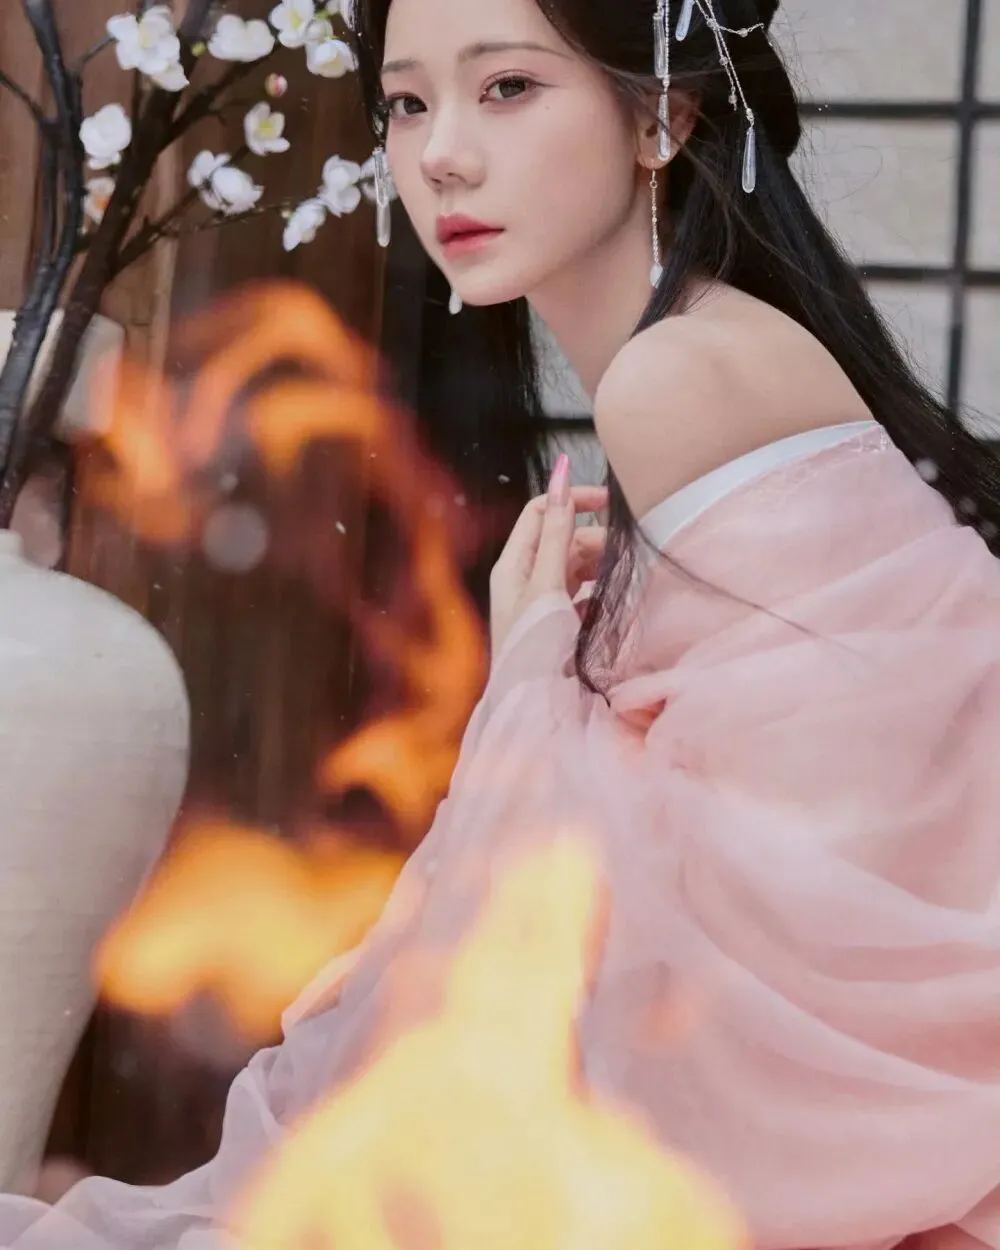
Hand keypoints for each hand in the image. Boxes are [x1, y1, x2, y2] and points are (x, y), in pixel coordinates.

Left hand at [490, 454, 607, 654]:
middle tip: (624, 553)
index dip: (572, 499)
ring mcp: (541, 603)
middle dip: (594, 539)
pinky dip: (599, 595)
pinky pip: (583, 596)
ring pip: (576, 567)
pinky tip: (612, 605)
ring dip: (600, 567)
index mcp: (513, 565)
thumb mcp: (548, 586)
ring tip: (623, 577)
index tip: (610, 502)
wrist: (535, 708)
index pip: (541, 511)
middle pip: (563, 538)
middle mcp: (524, 580)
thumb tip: (561, 478)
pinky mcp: (558, 624)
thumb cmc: (536, 646)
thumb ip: (558, 534)